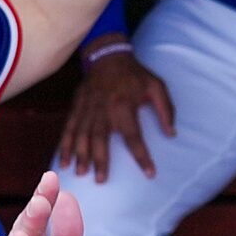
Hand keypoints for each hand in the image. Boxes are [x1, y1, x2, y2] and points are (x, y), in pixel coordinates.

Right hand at [56, 45, 175, 180]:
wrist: (108, 56)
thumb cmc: (135, 74)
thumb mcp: (156, 86)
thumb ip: (166, 110)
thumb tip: (172, 134)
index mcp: (124, 105)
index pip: (134, 136)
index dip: (142, 156)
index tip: (149, 173)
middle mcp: (104, 109)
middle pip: (100, 139)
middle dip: (100, 160)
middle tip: (101, 180)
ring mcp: (88, 109)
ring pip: (82, 135)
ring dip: (80, 155)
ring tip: (80, 173)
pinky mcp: (77, 108)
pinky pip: (69, 128)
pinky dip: (64, 145)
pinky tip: (63, 161)